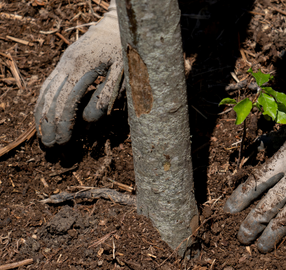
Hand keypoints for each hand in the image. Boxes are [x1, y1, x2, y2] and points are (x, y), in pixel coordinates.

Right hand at [34, 1, 121, 146]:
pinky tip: (43, 115)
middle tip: (52, 146)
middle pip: (52, 99)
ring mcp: (64, 62)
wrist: (118, 25)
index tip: (63, 141)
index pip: (67, 102)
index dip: (63, 123)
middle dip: (50, 124)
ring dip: (43, 115)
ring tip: (44, 137)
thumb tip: (88, 120)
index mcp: (83, 68)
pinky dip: (43, 102)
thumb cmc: (126, 50)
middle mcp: (68, 65)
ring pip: (46, 91)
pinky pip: (48, 84)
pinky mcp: (64, 62)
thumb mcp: (123, 73)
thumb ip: (107, 96)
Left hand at [224, 87, 285, 252]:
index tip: (230, 210)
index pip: (256, 181)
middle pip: (269, 204)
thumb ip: (275, 141)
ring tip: (262, 248)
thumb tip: (258, 145)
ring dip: (273, 234)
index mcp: (284, 158)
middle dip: (253, 223)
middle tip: (242, 238)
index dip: (241, 197)